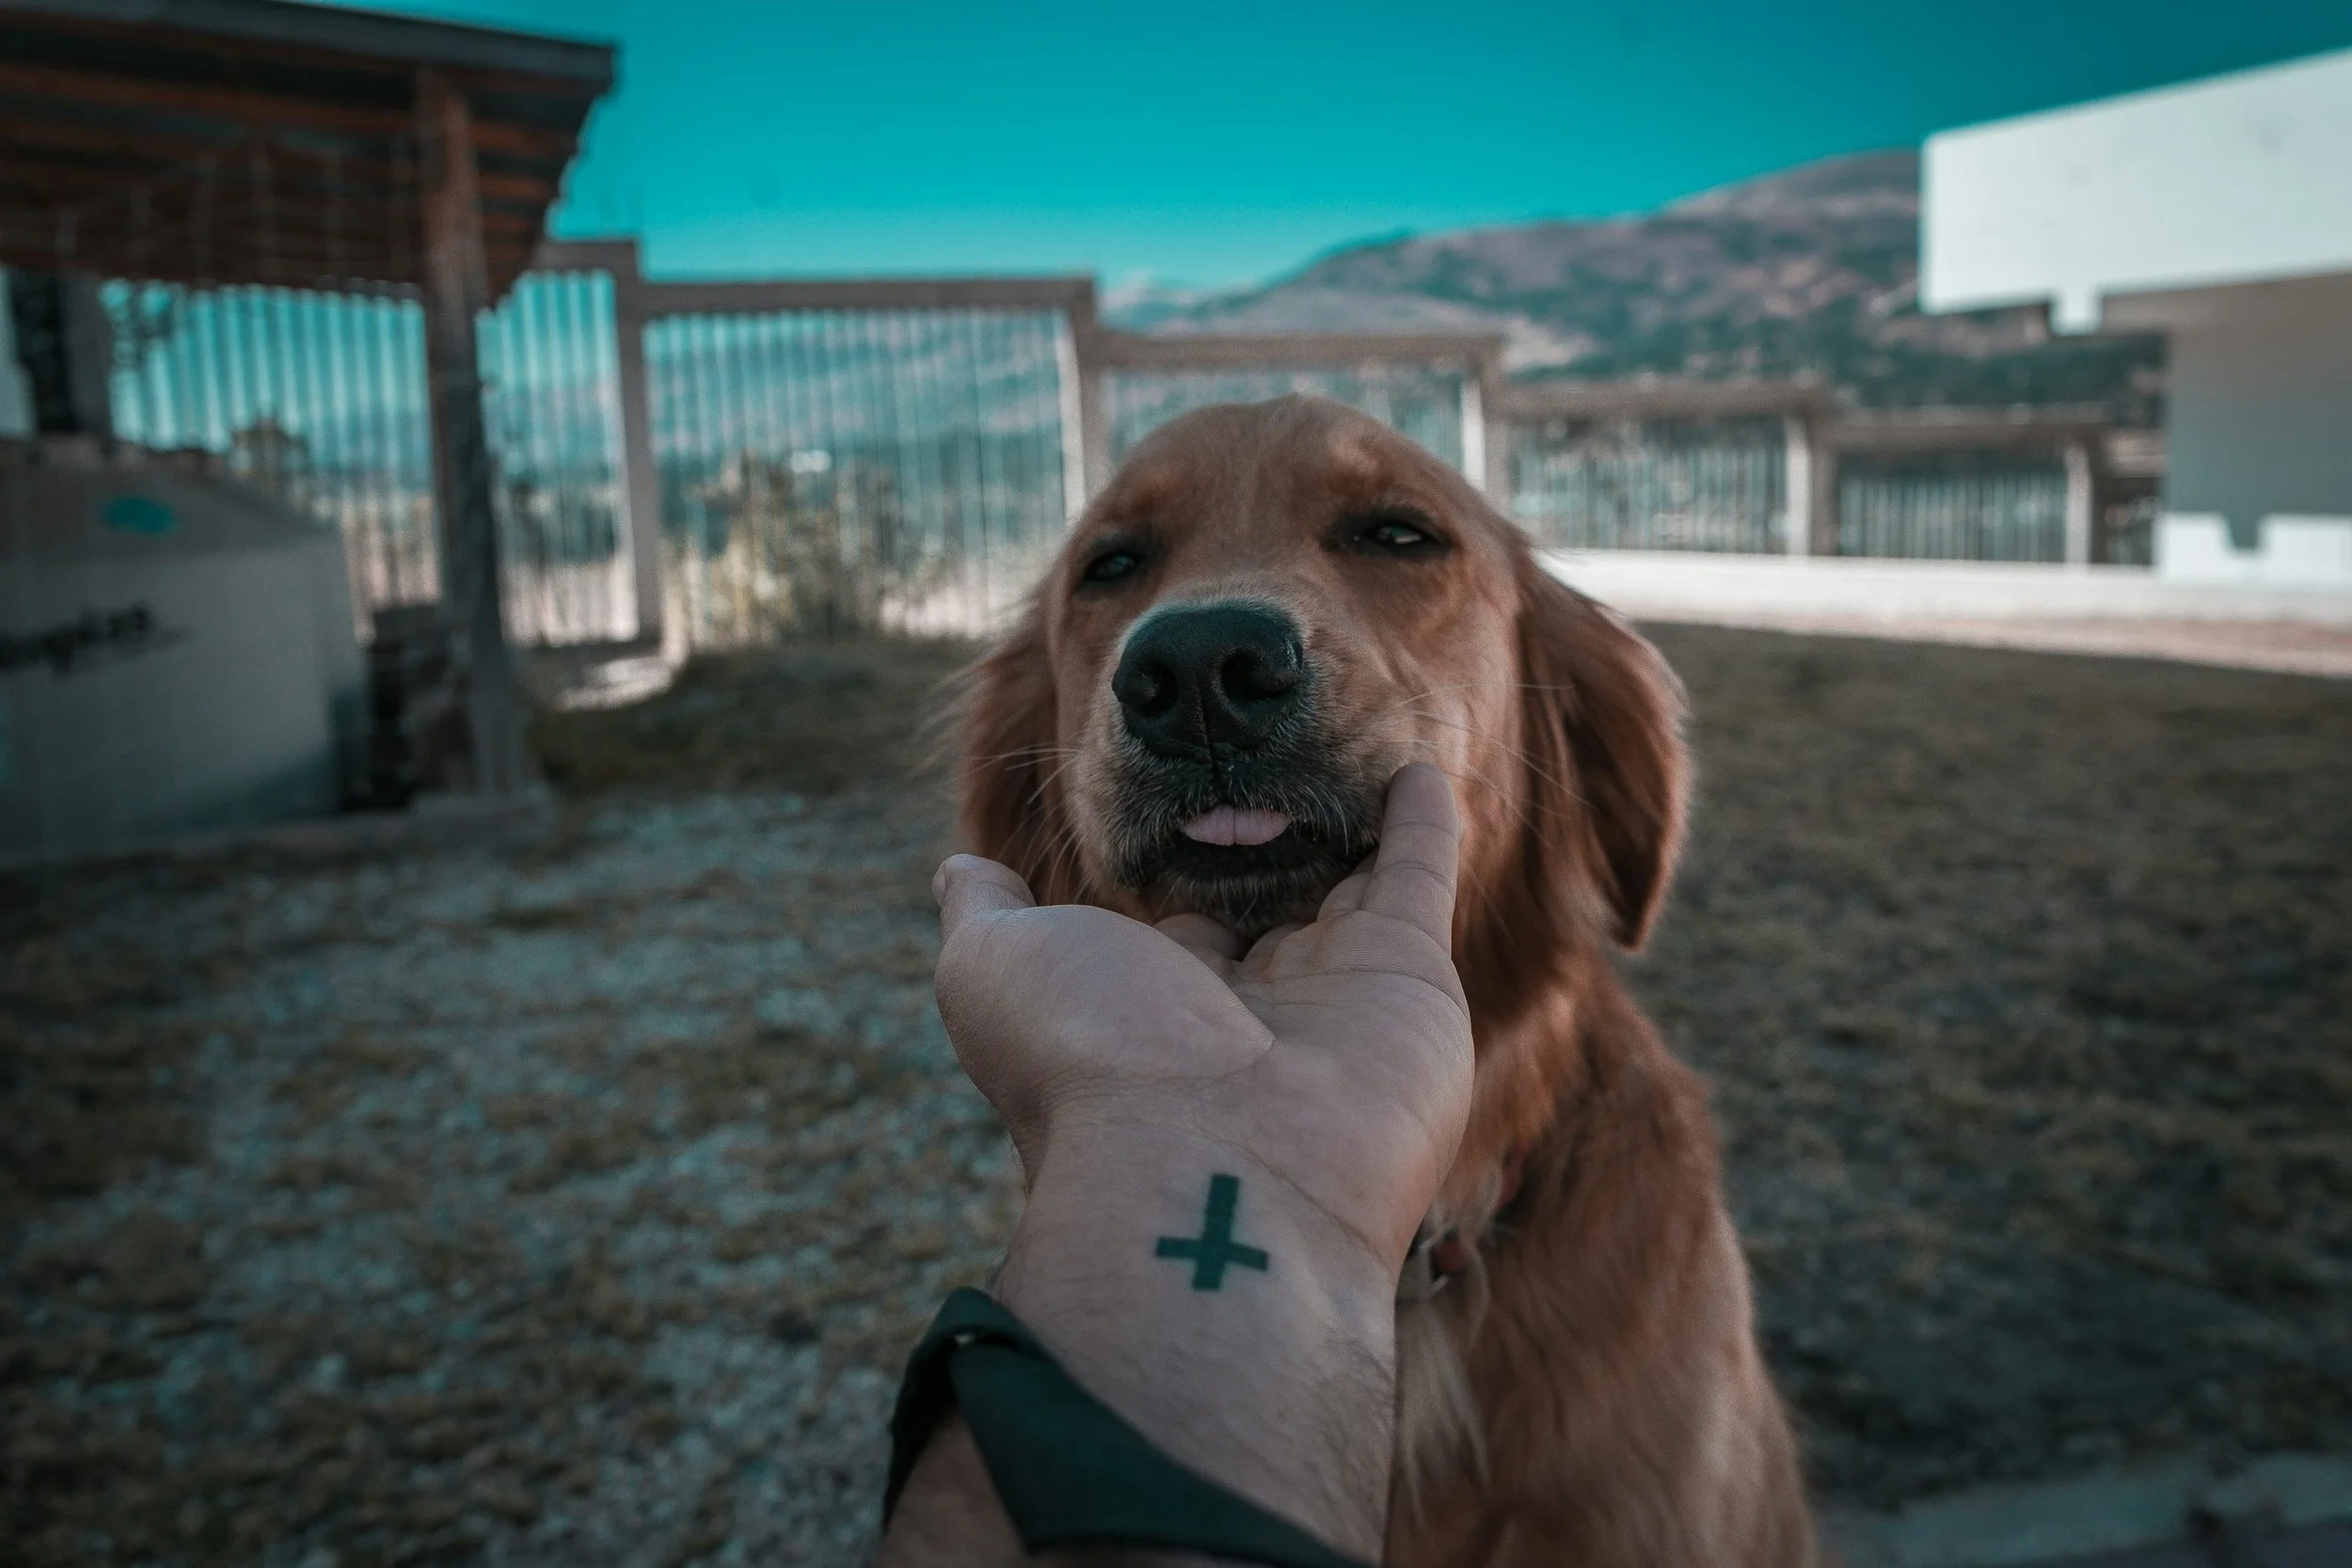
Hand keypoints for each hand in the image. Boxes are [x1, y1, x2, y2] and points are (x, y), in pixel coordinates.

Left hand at [931, 763, 1472, 1273]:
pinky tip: (1415, 765)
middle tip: (1274, 760)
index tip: (1176, 802)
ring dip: (1350, 823)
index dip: (1173, 867)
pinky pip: (1419, 877)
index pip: (1173, 927)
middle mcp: (1249, 1009)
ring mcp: (1335, 993)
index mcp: (1155, 1011)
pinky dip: (1424, 821)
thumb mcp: (994, 971)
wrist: (1209, 1169)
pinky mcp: (1411, 975)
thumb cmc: (1087, 1061)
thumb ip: (985, 913)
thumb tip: (958, 869)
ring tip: (1346, 750)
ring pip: (1348, 887)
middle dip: (1270, 851)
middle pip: (1266, 911)